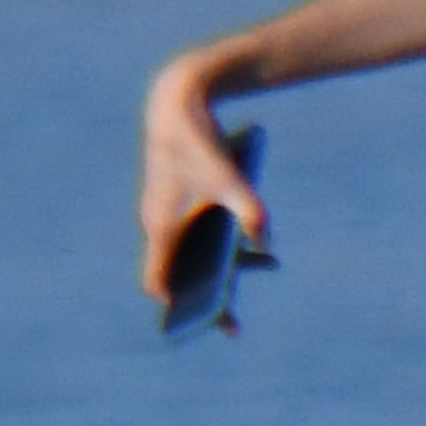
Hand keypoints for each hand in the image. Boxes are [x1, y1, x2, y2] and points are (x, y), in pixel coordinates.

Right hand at [137, 53, 270, 304]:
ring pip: (190, 253)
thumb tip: (267, 246)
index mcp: (161, 227)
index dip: (175, 305)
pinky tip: (256, 239)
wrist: (176, 101)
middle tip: (233, 324)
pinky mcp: (176, 200)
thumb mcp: (231, 178)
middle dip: (208, 295)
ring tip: (268, 266)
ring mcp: (165, 212)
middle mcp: (157, 224)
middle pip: (177, 274)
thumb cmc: (200, 142)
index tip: (198, 321)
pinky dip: (220, 242)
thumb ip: (251, 213)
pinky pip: (195, 234)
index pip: (157, 281)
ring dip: (224, 263)